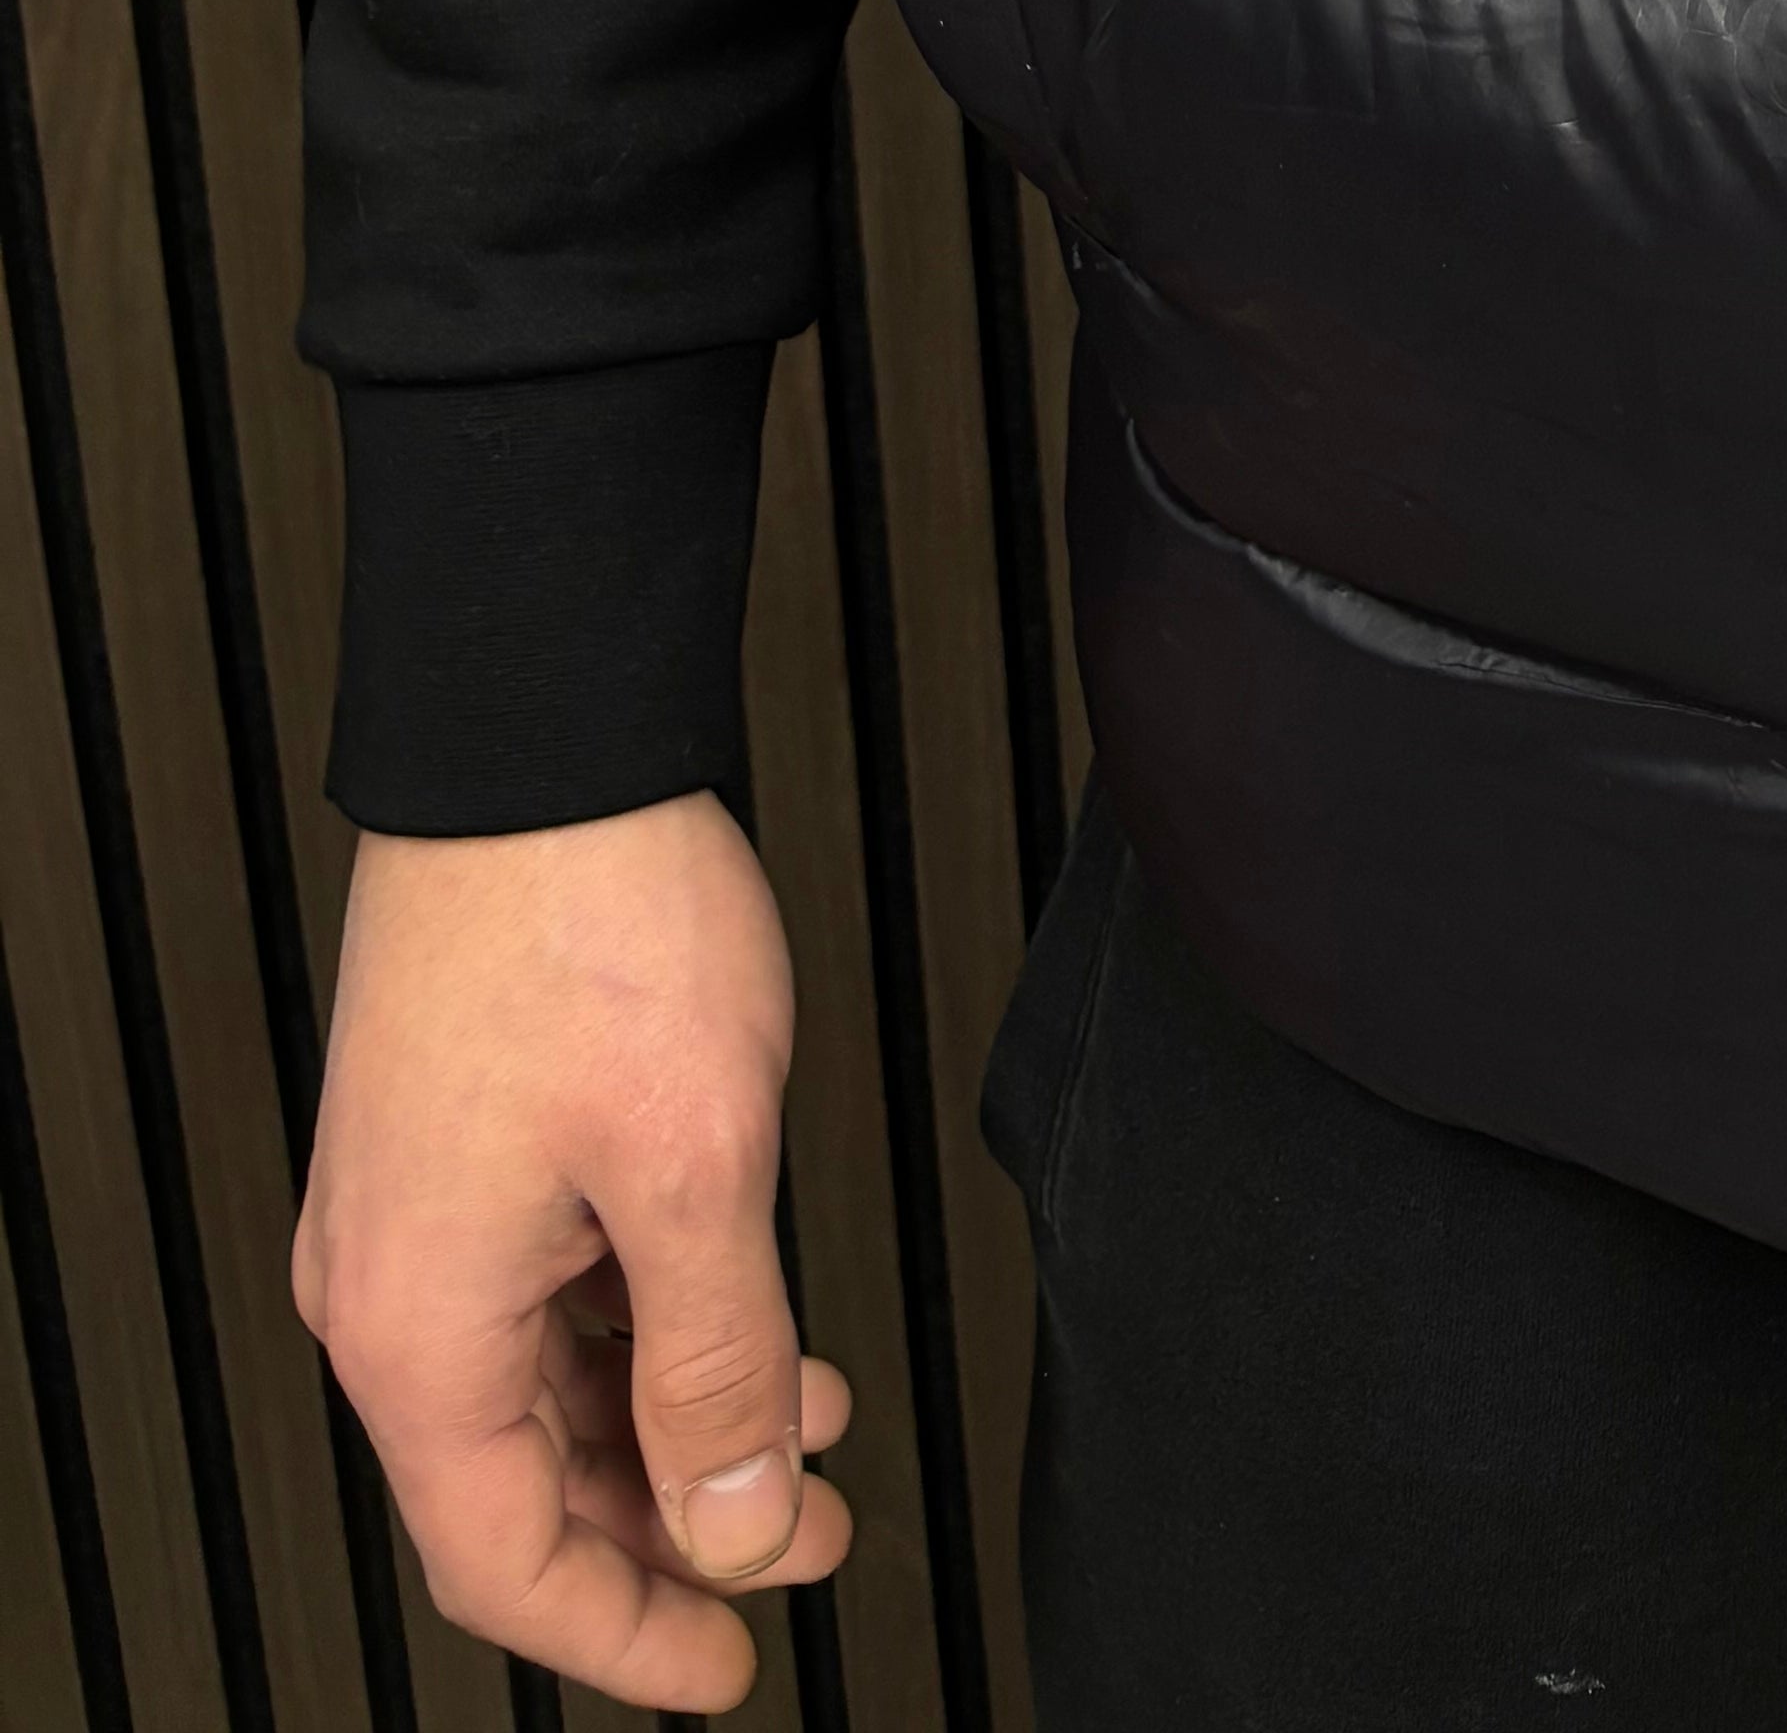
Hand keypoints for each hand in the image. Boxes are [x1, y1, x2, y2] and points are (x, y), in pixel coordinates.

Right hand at [297, 794, 852, 1709]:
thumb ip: (721, 1367)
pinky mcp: (459, 1140)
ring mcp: (418, 1210)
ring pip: (542, 1387)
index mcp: (416, 1328)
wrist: (538, 738)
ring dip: (671, 1422)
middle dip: (672, 1529)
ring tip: (805, 1430)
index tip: (730, 1669)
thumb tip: (739, 1526)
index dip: (628, 1633)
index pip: (505, 1564)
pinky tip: (742, 1316)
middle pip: (520, 1485)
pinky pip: (543, 1294)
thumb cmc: (592, 920)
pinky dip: (644, 1330)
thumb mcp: (699, 1169)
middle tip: (802, 1544)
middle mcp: (388, 1284)